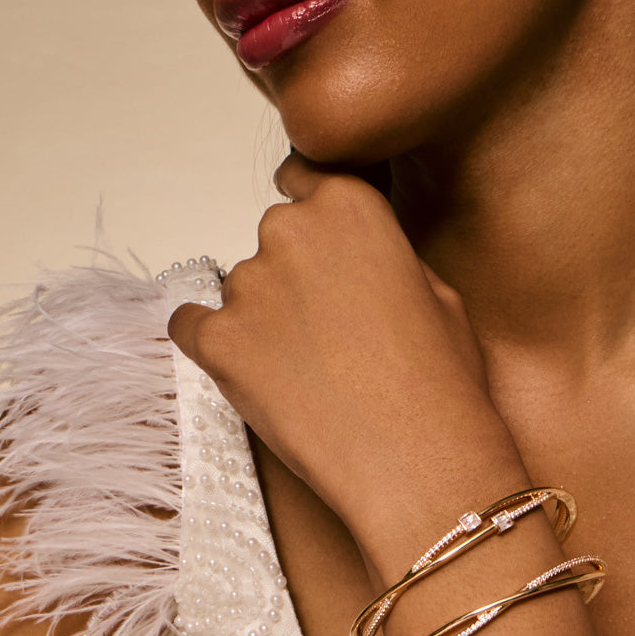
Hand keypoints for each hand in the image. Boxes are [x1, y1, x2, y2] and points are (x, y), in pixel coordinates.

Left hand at [168, 153, 525, 560]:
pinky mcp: (218, 342)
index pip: (304, 175)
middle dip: (295, 278)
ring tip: (311, 377)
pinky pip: (192, 327)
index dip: (309, 209)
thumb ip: (385, 257)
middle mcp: (289, 231)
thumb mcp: (438, 294)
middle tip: (331, 336)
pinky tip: (252, 374)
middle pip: (275, 240)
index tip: (314, 240)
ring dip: (265, 322)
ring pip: (242, 291)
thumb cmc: (442, 383)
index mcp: (350, 206)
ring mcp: (248, 285)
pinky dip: (215, 346)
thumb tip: (358, 260)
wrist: (418, 460)